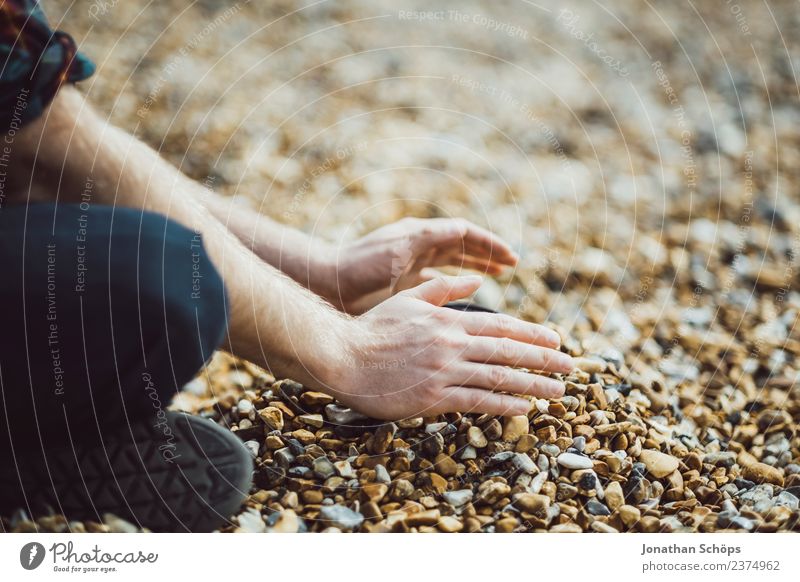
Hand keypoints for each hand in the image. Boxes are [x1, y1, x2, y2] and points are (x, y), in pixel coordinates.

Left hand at [316, 217, 518, 312]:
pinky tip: (469, 296)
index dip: (488, 244)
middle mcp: (418, 247)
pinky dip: (456, 286)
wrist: (328, 284)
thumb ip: (430, 239)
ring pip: (452, 263)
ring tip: (500, 275)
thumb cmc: (360, 265)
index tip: (511, 256)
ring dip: (476, 267)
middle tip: (513, 264)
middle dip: (487, 253)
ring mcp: (411, 266)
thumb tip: (464, 231)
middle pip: (461, 246)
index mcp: (418, 235)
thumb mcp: (399, 248)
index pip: (463, 233)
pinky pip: (437, 282)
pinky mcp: (403, 285)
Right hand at [323, 275, 572, 419]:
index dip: (532, 335)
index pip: (501, 326)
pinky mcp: (433, 396)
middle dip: (544, 360)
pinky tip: (523, 410)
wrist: (342, 356)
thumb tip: (475, 280)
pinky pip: (477, 401)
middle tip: (570, 367)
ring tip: (558, 393)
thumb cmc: (372, 329)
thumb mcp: (408, 300)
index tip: (556, 341)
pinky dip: (503, 405)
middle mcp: (452, 343)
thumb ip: (443, 289)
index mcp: (448, 319)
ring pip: (499, 377)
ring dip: (534, 386)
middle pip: (508, 352)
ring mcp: (444, 370)